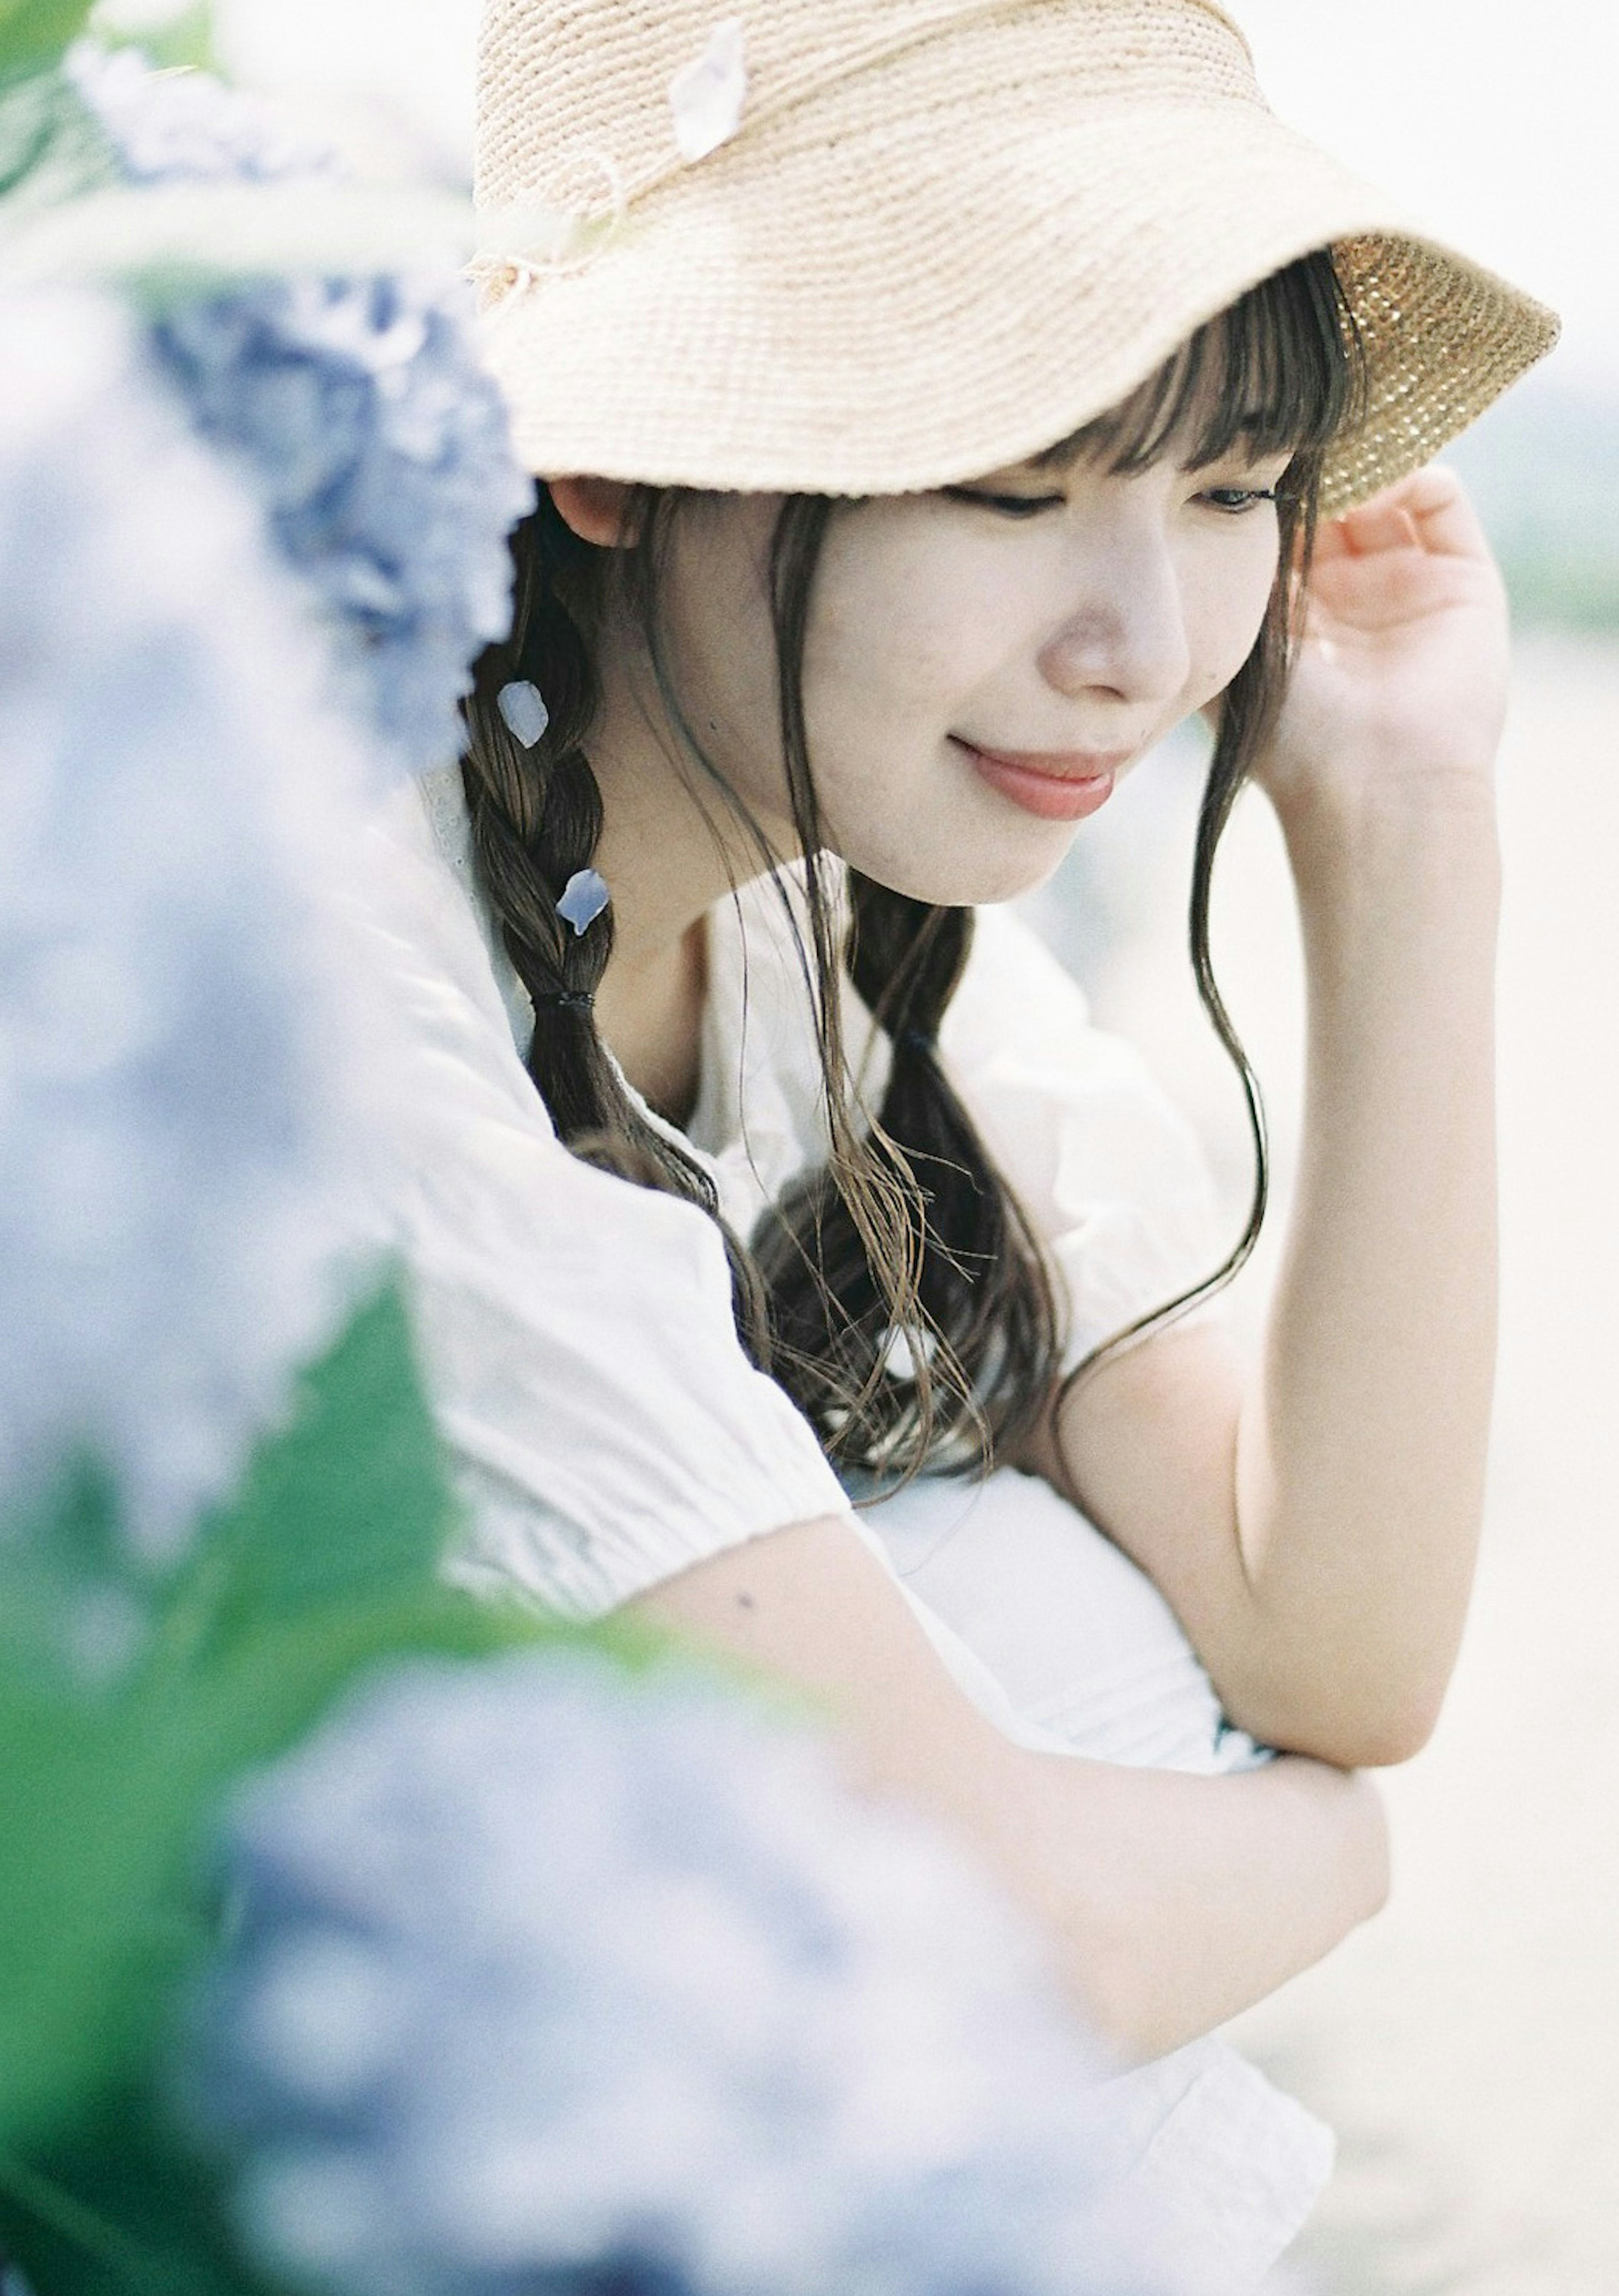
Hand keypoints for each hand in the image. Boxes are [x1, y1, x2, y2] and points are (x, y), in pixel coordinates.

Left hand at [1254, 466, 1509, 828]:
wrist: (1371, 784)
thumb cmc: (1291, 734)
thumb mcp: (1243, 646)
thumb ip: (1238, 579)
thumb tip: (1228, 500)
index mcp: (1295, 615)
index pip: (1283, 527)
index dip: (1268, 494)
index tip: (1244, 465)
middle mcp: (1353, 595)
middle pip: (1335, 499)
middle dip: (1314, 468)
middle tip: (1289, 444)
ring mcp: (1408, 583)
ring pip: (1387, 489)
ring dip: (1361, 463)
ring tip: (1334, 455)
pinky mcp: (1463, 578)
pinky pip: (1441, 499)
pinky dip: (1411, 472)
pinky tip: (1376, 477)